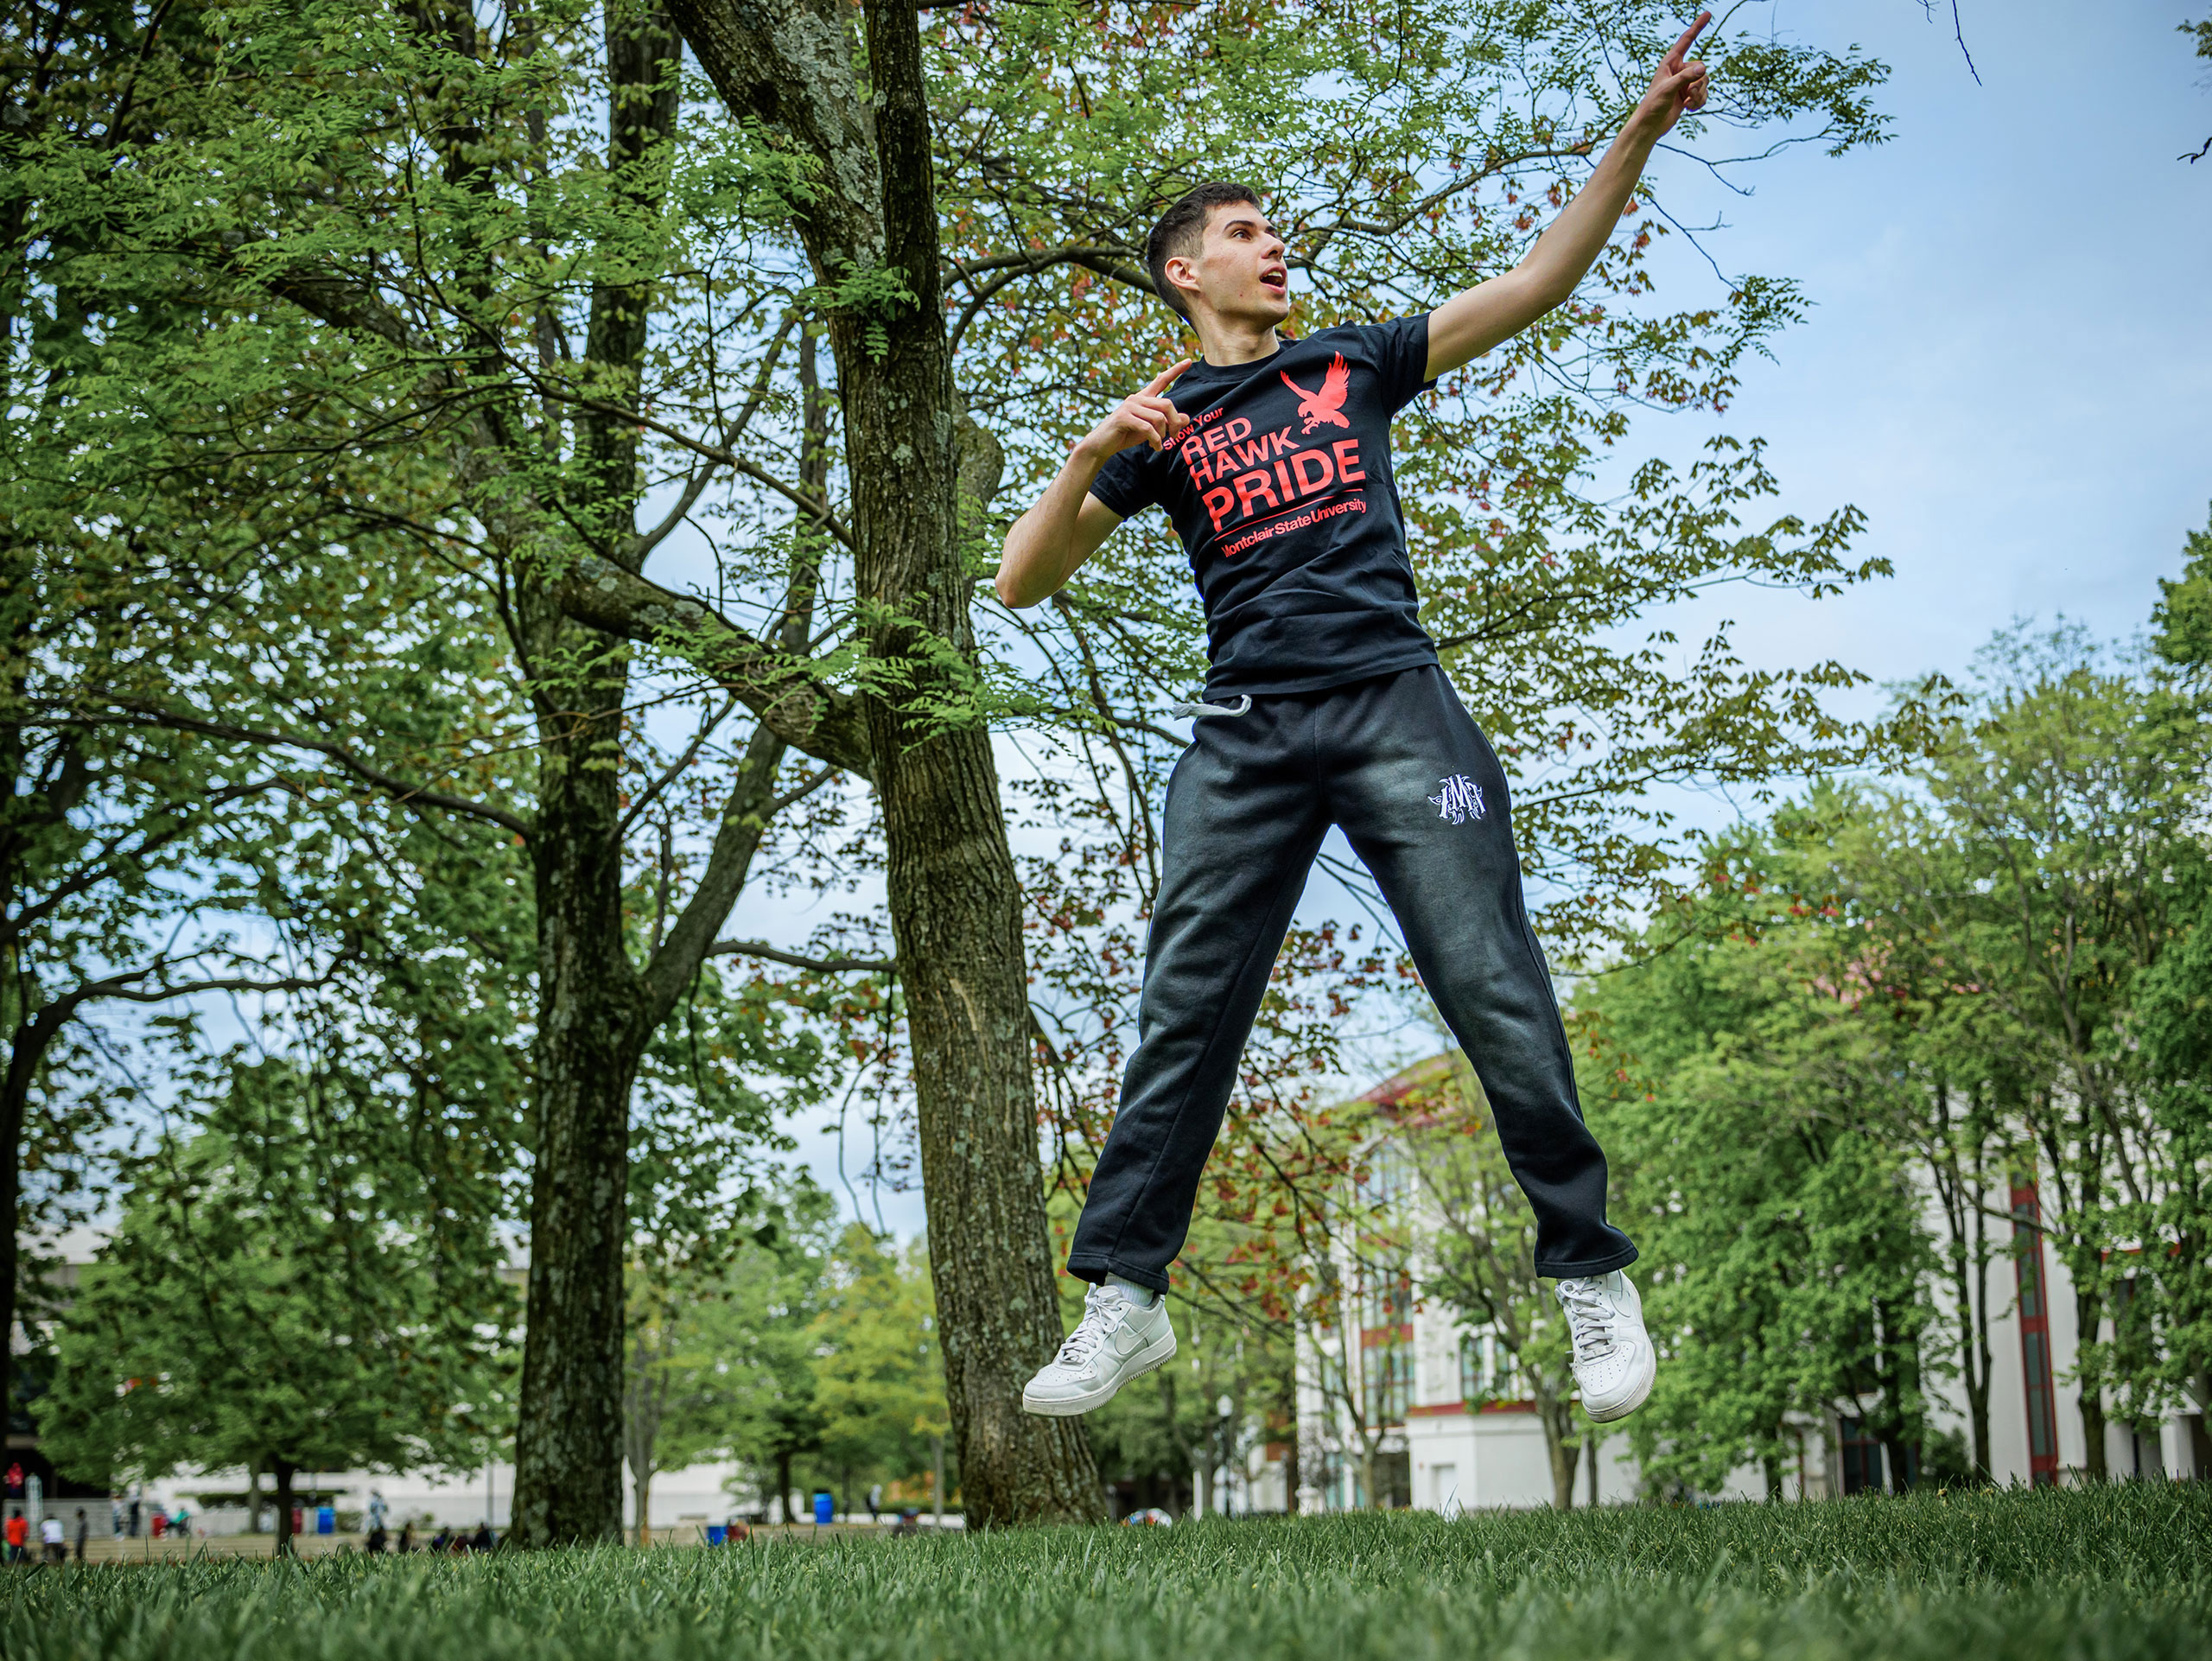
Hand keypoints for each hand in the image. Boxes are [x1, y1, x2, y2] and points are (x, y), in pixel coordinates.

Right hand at [1079, 359, 1193, 457]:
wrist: (1102, 445)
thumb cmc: (1127, 435)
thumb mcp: (1151, 429)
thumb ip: (1167, 422)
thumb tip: (1186, 418)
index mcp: (1144, 397)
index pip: (1161, 380)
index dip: (1175, 370)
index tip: (1189, 361)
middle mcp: (1137, 398)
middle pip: (1167, 404)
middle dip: (1175, 423)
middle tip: (1174, 437)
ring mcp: (1129, 407)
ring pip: (1159, 417)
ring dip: (1163, 434)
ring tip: (1159, 444)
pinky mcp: (1124, 418)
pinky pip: (1148, 428)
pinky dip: (1155, 440)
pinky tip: (1155, 447)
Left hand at [1632, 11, 1711, 135]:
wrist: (1651, 125)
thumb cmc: (1653, 104)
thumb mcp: (1668, 88)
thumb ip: (1686, 77)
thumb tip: (1704, 70)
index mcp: (1671, 62)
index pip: (1687, 40)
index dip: (1697, 27)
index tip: (1708, 14)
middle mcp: (1679, 69)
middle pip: (1702, 68)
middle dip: (1697, 83)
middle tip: (1686, 94)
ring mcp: (1685, 82)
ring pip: (1705, 81)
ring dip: (1699, 94)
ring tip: (1686, 103)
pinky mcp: (1689, 94)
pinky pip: (1704, 93)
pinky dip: (1699, 102)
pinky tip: (1689, 109)